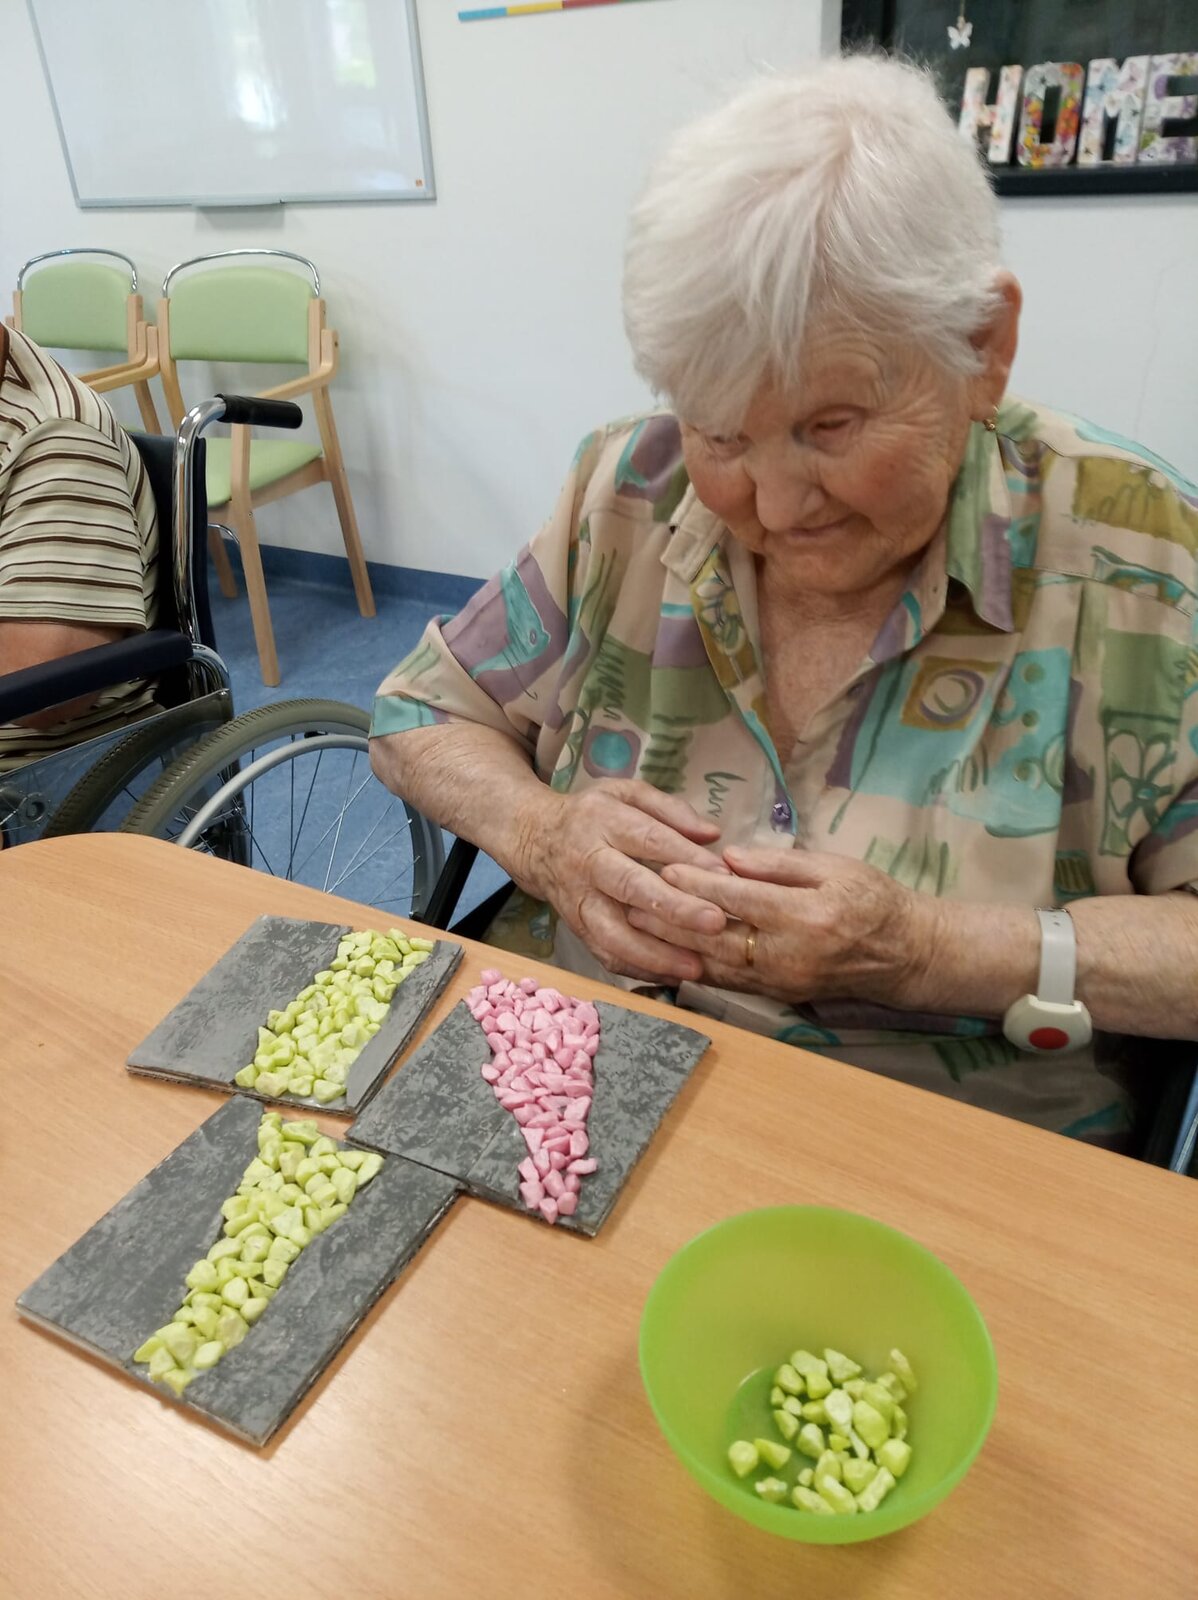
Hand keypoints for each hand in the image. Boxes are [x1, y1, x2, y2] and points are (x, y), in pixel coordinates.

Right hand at [513, 779, 728, 983]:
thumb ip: (670, 809)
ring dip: (654, 954)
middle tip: (714, 922)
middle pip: (630, 887)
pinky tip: (671, 976)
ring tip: (695, 966)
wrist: (534, 840)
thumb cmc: (591, 815)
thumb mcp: (626, 793)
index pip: (649, 839)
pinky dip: (637, 970)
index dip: (686, 857)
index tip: (723, 874)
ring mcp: (579, 900)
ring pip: (612, 933)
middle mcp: (588, 862)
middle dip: (674, 907)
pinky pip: (604, 954)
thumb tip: (713, 835)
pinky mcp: (576, 928)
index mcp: (604, 822)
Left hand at [626, 845, 929, 1005]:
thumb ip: (780, 864)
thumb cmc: (873, 901)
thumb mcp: (835, 867)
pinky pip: (727, 982)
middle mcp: (789, 954)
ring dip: (673, 947)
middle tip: (631, 899)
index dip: (699, 884)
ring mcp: (781, 981)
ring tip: (636, 926)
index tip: (666, 868)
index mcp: (806, 915)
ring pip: (715, 964)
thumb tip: (730, 857)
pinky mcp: (776, 996)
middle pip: (717, 937)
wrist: (904, 955)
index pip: (740, 899)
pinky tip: (667, 954)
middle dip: (671, 919)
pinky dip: (693, 967)